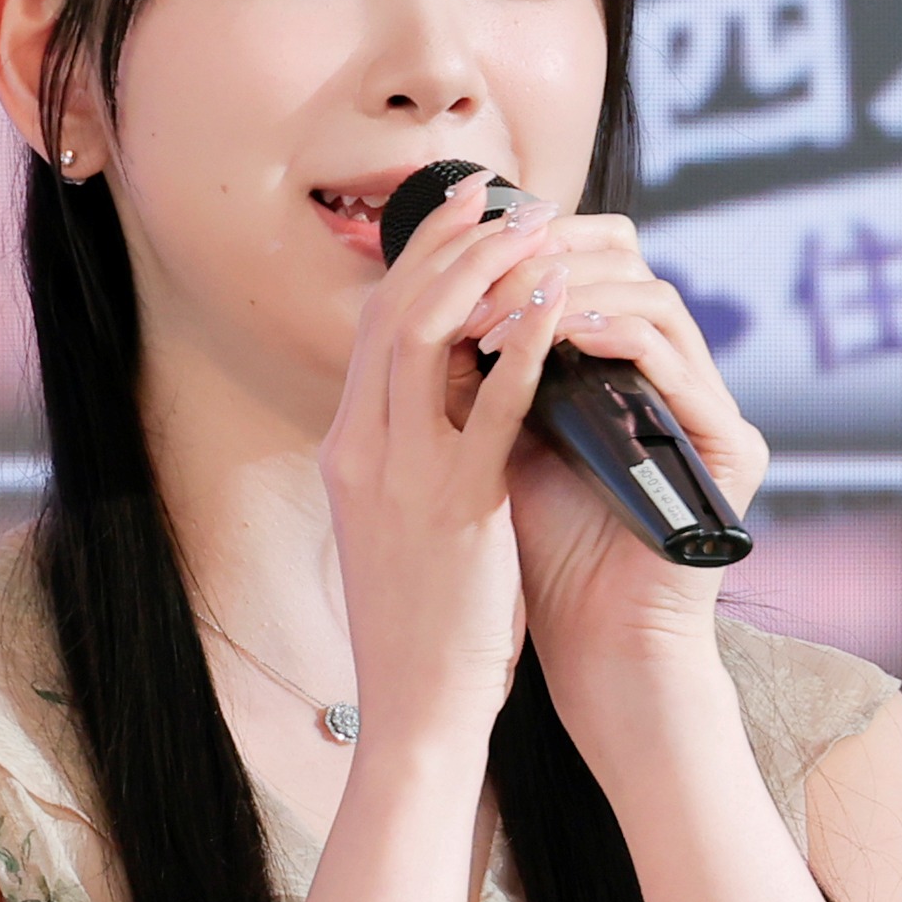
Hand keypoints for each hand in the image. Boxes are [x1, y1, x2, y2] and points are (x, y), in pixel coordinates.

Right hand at [319, 173, 576, 743]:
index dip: (418, 258)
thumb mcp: (398, 518)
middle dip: (446, 242)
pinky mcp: (454, 511)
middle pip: (392, 311)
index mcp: (347, 449)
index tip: (460, 213)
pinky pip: (487, 411)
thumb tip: (460, 387)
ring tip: (532, 230)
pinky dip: (521, 349)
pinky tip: (555, 310)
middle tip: (499, 194)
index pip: (375, 327)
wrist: (416, 708)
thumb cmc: (423, 618)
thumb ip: (417, 450)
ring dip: (483, 274)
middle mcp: (362, 451)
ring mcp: (402, 478)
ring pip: (428, 341)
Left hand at [450, 211, 768, 735]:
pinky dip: (618, 335)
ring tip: (507, 306)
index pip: (590, 262)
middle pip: (627, 261)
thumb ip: (477, 373)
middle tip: (483, 267)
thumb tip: (421, 295)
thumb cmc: (537, 551)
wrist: (591, 646)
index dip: (527, 242)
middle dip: (548, 254)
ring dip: (573, 291)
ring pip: (653, 296)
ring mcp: (706, 408)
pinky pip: (676, 363)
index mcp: (621, 367)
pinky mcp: (731, 447)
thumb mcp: (491, 442)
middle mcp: (672, 376)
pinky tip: (565, 333)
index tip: (460, 248)